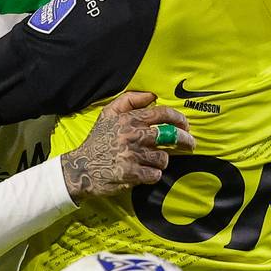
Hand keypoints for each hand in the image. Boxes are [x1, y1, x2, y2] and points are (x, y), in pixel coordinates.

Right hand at [60, 91, 194, 202]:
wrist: (80, 167)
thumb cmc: (97, 140)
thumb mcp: (108, 114)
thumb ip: (130, 100)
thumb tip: (153, 96)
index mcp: (129, 119)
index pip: (162, 114)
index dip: (179, 118)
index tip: (186, 124)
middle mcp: (132, 135)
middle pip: (170, 135)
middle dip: (185, 140)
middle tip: (190, 144)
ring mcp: (132, 155)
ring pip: (163, 157)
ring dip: (162, 160)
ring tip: (153, 161)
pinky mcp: (131, 173)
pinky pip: (155, 174)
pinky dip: (153, 174)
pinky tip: (146, 173)